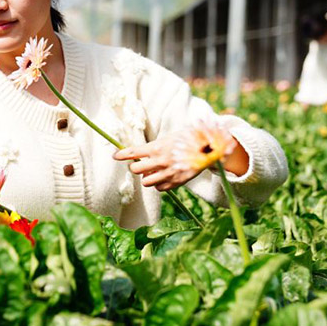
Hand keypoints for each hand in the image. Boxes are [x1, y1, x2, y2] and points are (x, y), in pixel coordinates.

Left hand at [112, 132, 248, 191]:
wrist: (212, 149)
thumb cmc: (189, 139)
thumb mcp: (173, 136)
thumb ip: (157, 145)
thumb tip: (141, 151)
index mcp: (159, 147)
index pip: (134, 151)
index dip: (122, 154)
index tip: (115, 156)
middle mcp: (161, 161)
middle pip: (136, 169)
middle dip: (136, 167)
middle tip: (140, 164)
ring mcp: (169, 173)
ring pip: (146, 182)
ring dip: (147, 177)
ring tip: (154, 170)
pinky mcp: (177, 183)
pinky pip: (159, 188)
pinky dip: (158, 184)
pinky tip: (164, 176)